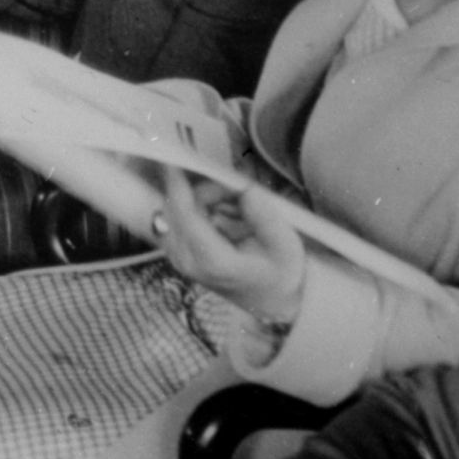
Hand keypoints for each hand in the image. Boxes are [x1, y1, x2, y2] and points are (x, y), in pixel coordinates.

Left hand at [154, 165, 310, 330]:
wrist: (273, 299)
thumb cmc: (280, 272)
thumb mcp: (283, 240)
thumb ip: (259, 209)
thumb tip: (238, 184)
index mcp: (214, 261)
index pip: (186, 215)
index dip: (178, 184)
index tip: (176, 159)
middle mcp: (188, 262)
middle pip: (179, 206)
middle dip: (205, 190)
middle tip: (239, 193)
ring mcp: (178, 258)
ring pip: (177, 208)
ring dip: (204, 199)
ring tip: (237, 213)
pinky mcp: (176, 252)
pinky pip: (179, 216)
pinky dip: (200, 208)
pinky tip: (226, 219)